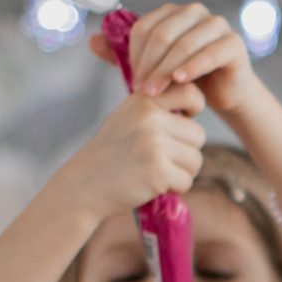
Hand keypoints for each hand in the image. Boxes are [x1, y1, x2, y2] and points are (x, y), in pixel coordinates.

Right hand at [54, 89, 207, 224]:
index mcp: (143, 101)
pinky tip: (152, 185)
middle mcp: (150, 119)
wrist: (83, 185)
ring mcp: (155, 145)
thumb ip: (156, 108)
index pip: (190, 93)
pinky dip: (174, 188)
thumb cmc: (109, 153)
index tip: (186, 119)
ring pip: (195, 160)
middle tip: (162, 160)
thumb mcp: (126, 118)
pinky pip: (186, 180)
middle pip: (197, 135)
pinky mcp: (158, 171)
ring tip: (156, 172)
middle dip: (185, 152)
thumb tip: (195, 101)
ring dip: (181, 172)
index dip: (195, 107)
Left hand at [90, 1, 263, 116]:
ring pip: (185, 44)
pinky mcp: (234, 43)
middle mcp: (195, 12)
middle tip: (142, 90)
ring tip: (156, 91)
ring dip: (167, 69)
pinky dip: (193, 67)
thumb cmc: (186, 79)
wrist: (223, 94)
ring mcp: (216, 25)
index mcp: (172, 13)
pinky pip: (210, 53)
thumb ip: (123, 56)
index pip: (145, 26)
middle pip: (164, 33)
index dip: (135, 53)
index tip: (132, 79)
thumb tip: (91, 40)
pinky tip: (180, 81)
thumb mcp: (151, 68)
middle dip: (149, 63)